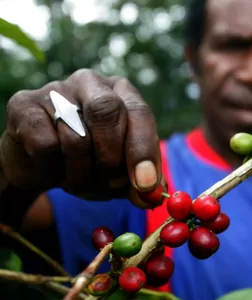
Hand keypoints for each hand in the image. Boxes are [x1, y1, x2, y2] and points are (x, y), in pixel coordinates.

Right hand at [0, 69, 163, 207]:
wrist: (41, 164)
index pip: (140, 113)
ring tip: (78, 180)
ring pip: (75, 136)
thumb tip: (152, 196)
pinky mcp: (24, 104)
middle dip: (111, 159)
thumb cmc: (91, 163)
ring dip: (80, 174)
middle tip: (109, 185)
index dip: (143, 150)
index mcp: (124, 93)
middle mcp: (92, 83)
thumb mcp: (121, 175)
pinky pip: (44, 144)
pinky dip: (51, 168)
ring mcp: (56, 90)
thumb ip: (141, 185)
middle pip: (107, 113)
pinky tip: (51, 167)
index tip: (144, 184)